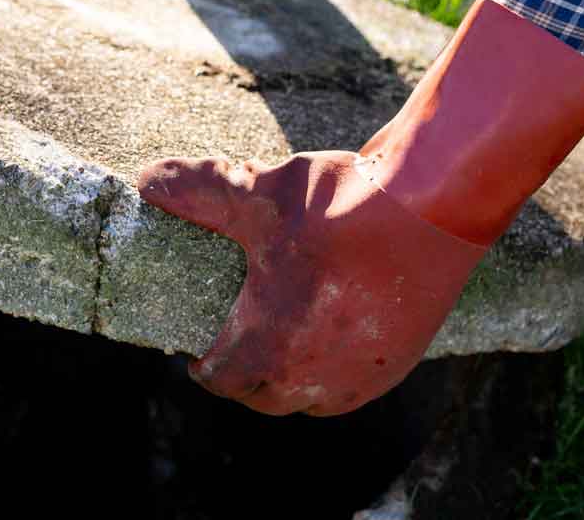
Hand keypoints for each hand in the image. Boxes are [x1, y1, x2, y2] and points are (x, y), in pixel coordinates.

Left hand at [138, 151, 486, 415]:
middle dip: (244, 379)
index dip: (205, 369)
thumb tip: (148, 181)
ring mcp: (360, 376)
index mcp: (270, 343)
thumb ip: (200, 191)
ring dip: (288, 383)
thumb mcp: (260, 193)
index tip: (198, 356)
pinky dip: (331, 376)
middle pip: (263, 397)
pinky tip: (328, 344)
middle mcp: (314, 375)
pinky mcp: (397, 363)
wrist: (435, 206)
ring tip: (279, 350)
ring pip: (309, 401)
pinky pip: (351, 388)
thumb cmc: (342, 204)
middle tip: (234, 350)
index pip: (222, 380)